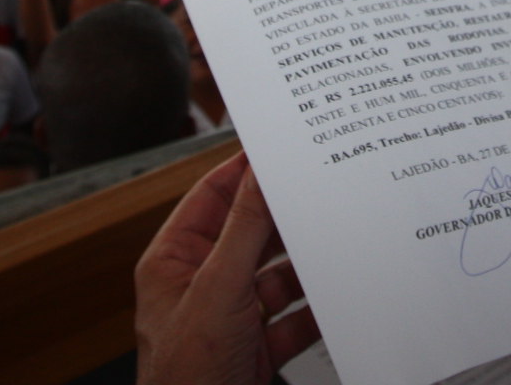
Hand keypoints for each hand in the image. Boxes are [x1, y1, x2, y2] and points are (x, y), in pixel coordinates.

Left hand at [134, 154, 317, 384]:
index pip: (211, 197)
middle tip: (322, 191)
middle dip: (285, 220)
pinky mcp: (256, 348)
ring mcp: (230, 318)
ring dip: (305, 267)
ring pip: (276, 276)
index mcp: (174, 261)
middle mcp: (200, 285)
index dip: (244, 170)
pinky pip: (292, 317)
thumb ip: (244, 228)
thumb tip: (259, 173)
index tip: (281, 148)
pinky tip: (337, 298)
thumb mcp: (219, 290)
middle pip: (250, 235)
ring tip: (337, 244)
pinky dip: (315, 309)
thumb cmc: (186, 377)